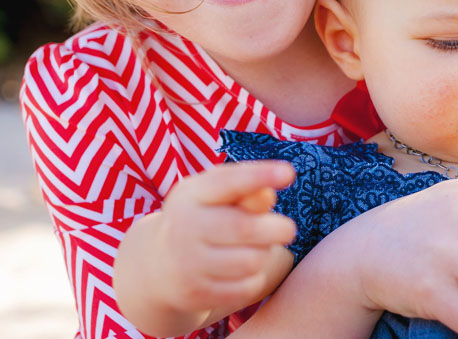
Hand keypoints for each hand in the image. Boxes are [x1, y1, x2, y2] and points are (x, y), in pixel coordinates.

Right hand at [115, 160, 296, 334]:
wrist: (157, 266)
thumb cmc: (203, 218)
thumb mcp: (216, 196)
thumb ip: (246, 190)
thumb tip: (268, 195)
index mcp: (191, 195)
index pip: (229, 182)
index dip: (261, 176)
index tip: (289, 173)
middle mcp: (184, 228)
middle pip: (246, 228)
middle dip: (278, 228)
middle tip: (289, 229)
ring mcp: (187, 264)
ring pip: (251, 261)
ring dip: (264, 254)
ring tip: (257, 248)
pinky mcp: (195, 295)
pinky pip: (246, 288)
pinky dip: (254, 278)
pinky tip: (244, 271)